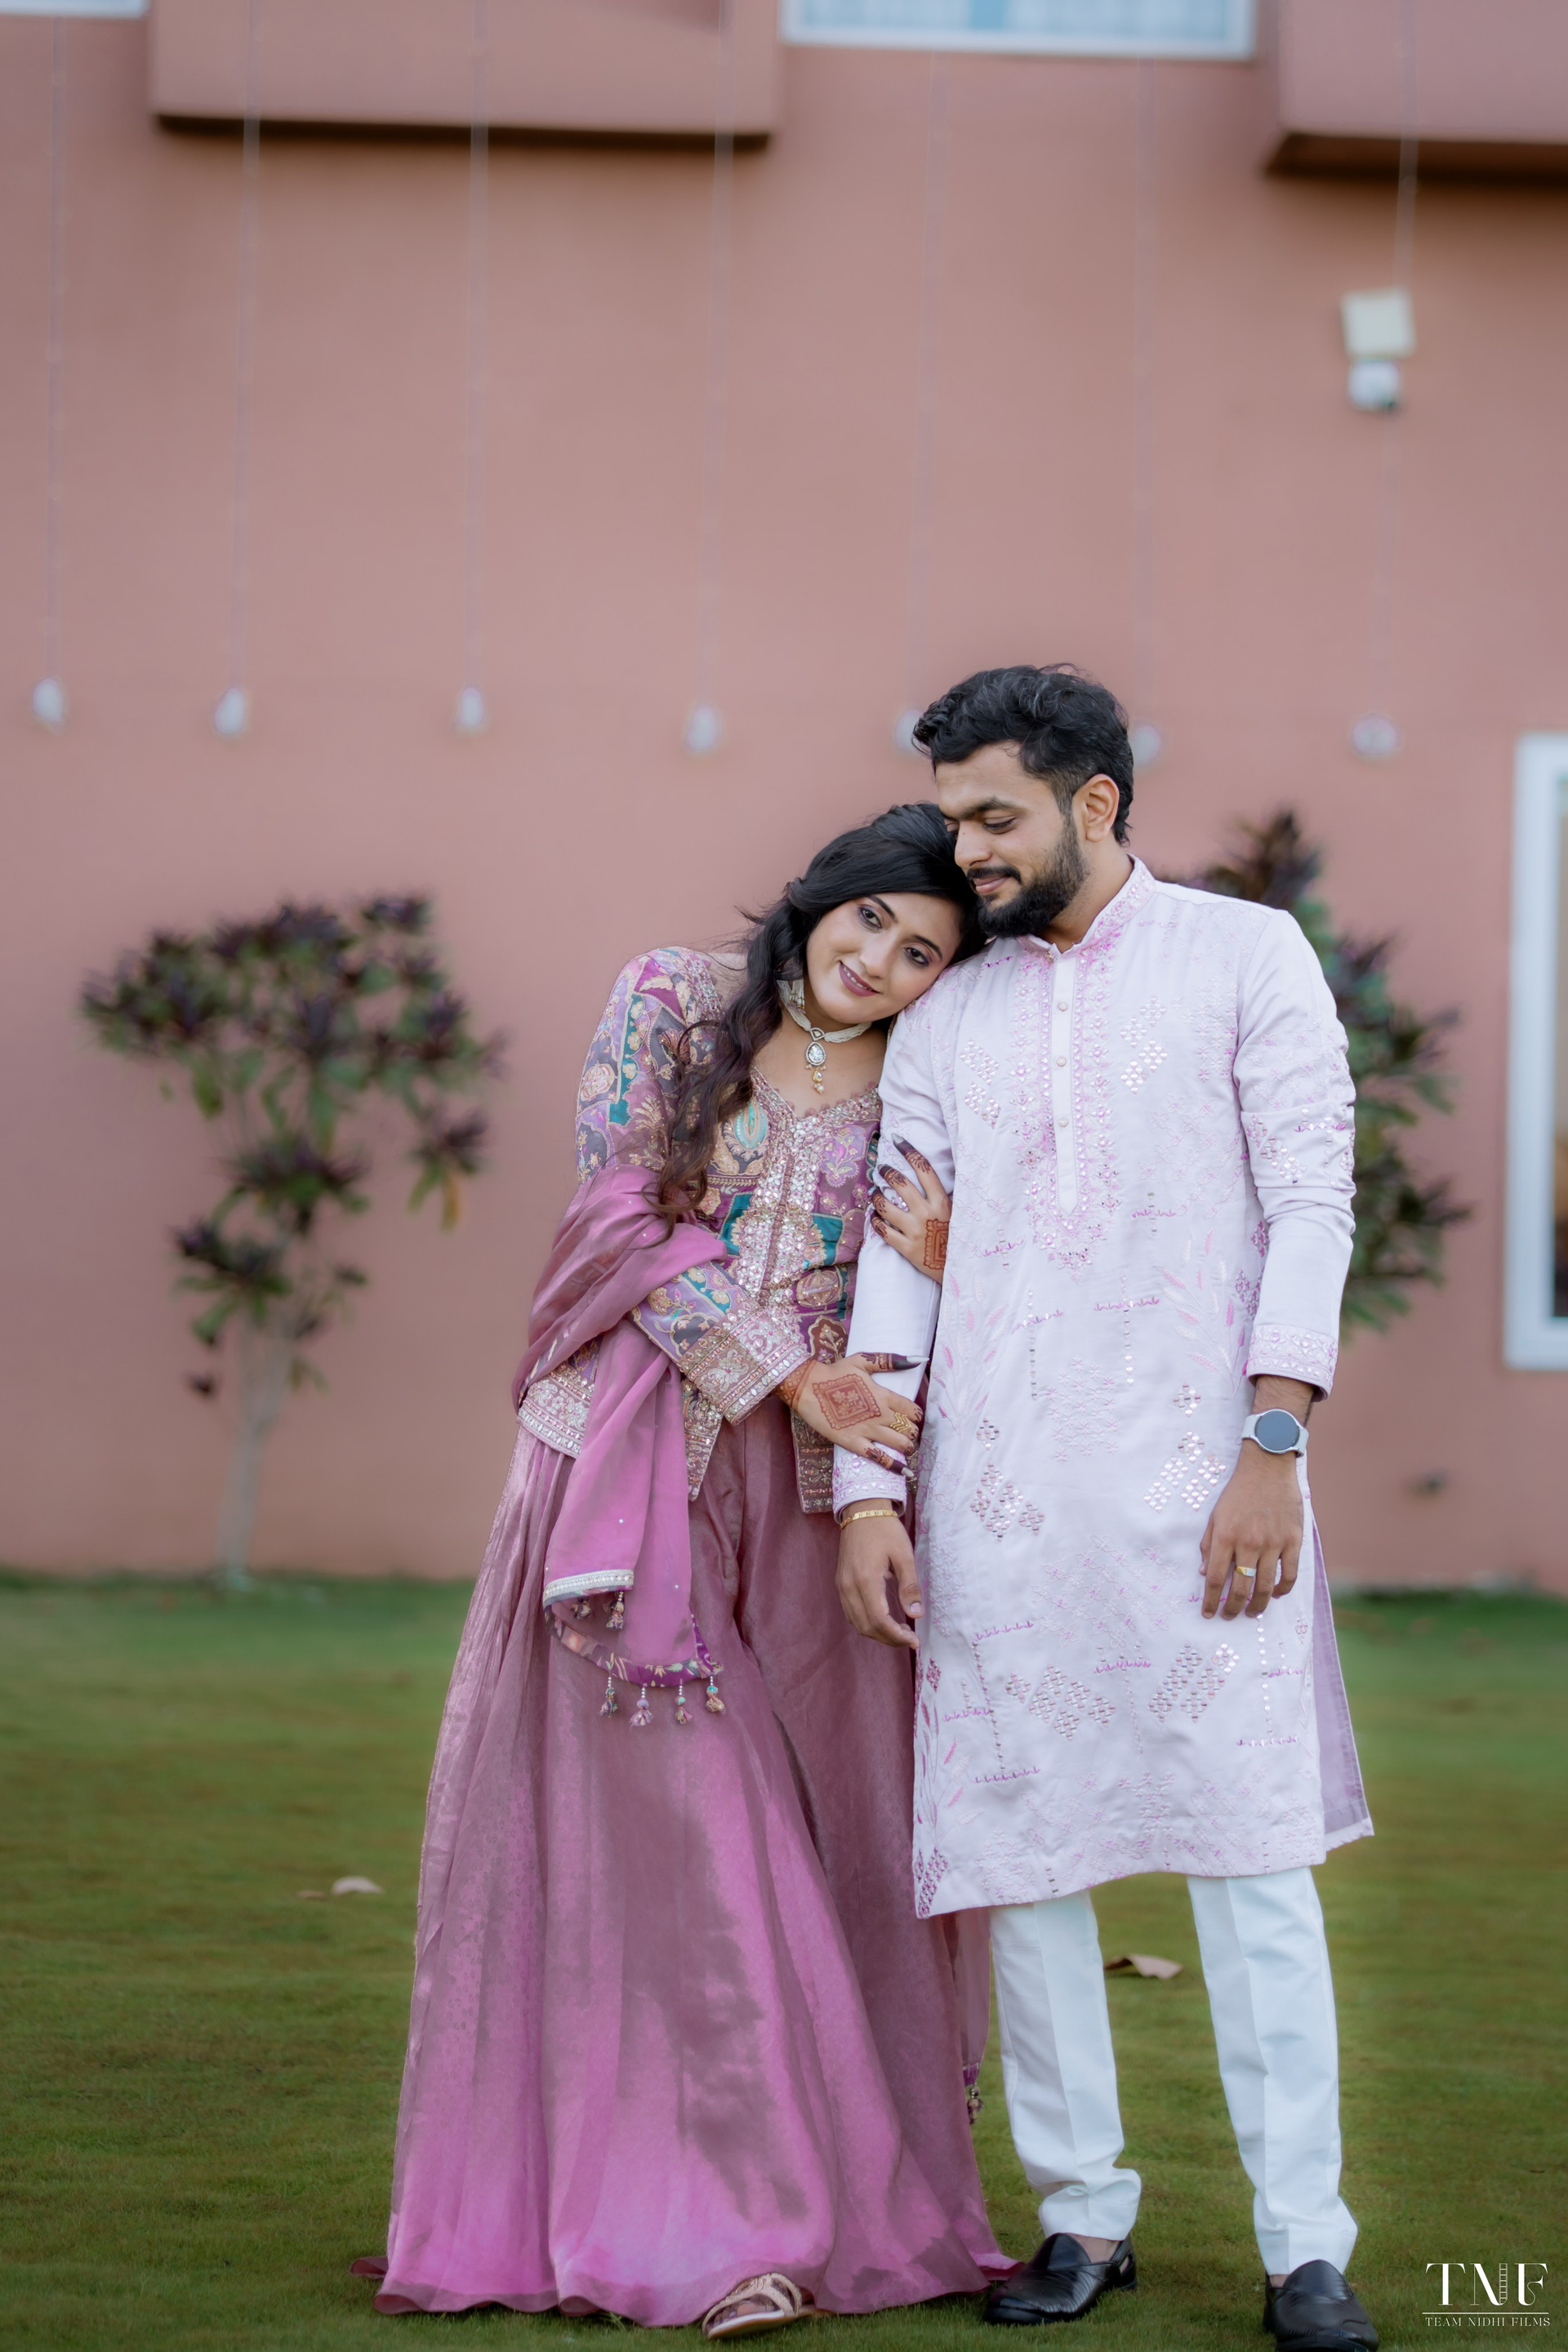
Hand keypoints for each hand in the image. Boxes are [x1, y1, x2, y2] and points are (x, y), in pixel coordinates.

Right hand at [777, 1352, 921, 1468]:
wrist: (808, 1387)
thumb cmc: (835, 1373)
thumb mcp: (862, 1361)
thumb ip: (890, 1360)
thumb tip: (918, 1359)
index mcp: (884, 1396)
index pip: (913, 1411)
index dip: (917, 1417)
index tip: (914, 1418)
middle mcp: (880, 1415)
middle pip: (909, 1429)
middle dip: (912, 1433)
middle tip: (908, 1434)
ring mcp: (867, 1430)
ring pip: (900, 1444)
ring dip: (907, 1448)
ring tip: (907, 1448)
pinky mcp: (853, 1442)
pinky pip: (878, 1457)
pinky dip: (894, 1465)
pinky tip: (905, 1472)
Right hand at [836, 1510, 921, 1649]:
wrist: (862, 1510)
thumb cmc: (886, 1530)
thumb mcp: (904, 1555)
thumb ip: (910, 1586)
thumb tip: (916, 1615)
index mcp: (866, 1579)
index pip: (879, 1620)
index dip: (896, 1636)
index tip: (914, 1641)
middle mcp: (849, 1586)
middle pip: (866, 1626)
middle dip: (889, 1638)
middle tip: (909, 1639)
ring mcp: (842, 1585)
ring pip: (857, 1623)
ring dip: (877, 1633)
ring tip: (899, 1632)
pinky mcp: (841, 1583)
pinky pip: (851, 1612)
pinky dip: (867, 1623)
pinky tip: (884, 1620)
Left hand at [870, 1138, 951, 1280]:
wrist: (957, 1269)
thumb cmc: (956, 1238)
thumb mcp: (955, 1212)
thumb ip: (942, 1195)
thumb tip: (928, 1173)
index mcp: (941, 1201)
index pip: (923, 1168)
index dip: (908, 1150)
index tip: (897, 1140)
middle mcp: (926, 1212)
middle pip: (899, 1182)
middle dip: (886, 1171)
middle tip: (881, 1169)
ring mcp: (914, 1230)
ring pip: (885, 1205)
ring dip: (876, 1196)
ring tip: (874, 1194)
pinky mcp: (905, 1247)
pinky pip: (882, 1230)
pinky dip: (875, 1221)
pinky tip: (874, 1216)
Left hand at [1199, 1446, 1302, 1619]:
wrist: (1268, 1468)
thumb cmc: (1239, 1492)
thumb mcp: (1216, 1515)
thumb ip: (1209, 1545)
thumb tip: (1204, 1572)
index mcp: (1226, 1536)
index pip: (1215, 1578)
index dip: (1210, 1601)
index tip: (1208, 1614)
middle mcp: (1249, 1543)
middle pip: (1241, 1588)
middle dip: (1233, 1608)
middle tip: (1230, 1616)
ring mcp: (1273, 1543)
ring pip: (1266, 1586)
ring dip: (1258, 1605)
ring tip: (1252, 1612)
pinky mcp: (1293, 1541)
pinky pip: (1290, 1574)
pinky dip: (1284, 1589)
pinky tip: (1277, 1594)